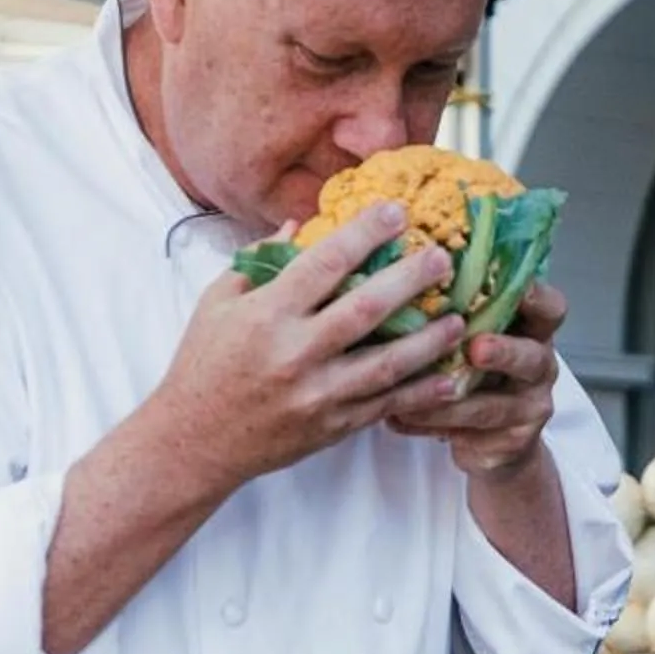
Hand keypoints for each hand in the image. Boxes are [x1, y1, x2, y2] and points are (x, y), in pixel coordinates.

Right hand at [146, 202, 465, 490]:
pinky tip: (448, 377)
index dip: (365, 233)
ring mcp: (317, 394)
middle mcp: (295, 353)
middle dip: (410, 279)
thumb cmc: (203, 365)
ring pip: (387, 363)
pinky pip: (385, 406)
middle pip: (367, 309)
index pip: (325, 263)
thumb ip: (260, 262)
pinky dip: (420, 392)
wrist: (194, 441)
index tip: (396, 212)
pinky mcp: (331, 426)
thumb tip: (300, 225)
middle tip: (441, 256)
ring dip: (429, 339)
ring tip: (459, 318)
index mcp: (266, 314)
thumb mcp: (218, 304)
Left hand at [391, 279, 566, 475]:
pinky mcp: (512, 442)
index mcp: (533, 331)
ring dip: (447, 401)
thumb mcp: (474, 334)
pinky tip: (397, 417)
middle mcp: (539, 366)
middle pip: (531, 357)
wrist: (491, 439)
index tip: (511, 287)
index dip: (535, 296)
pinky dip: (428, 425)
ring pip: (491, 406)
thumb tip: (403, 270)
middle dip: (503, 352)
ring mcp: (529, 407)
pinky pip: (467, 434)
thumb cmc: (474, 369)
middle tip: (475, 349)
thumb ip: (458, 309)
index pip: (550, 308)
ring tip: (409, 396)